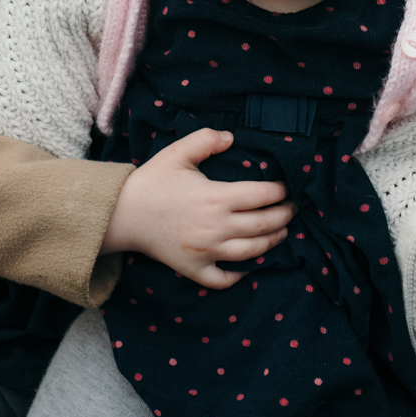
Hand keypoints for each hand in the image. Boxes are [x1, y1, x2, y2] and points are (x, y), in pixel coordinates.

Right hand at [101, 128, 293, 288]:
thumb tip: (232, 137)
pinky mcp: (194, 268)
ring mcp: (207, 251)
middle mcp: (217, 228)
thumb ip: (206, 140)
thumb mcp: (177, 152)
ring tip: (281, 233)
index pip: (262, 196)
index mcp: (217, 198)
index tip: (286, 187)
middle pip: (264, 225)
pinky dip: (239, 276)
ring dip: (272, 242)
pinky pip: (223, 279)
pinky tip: (247, 268)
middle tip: (293, 209)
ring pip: (251, 252)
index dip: (280, 191)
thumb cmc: (152, 181)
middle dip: (284, 217)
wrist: (122, 214)